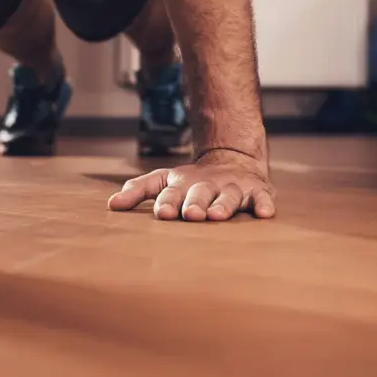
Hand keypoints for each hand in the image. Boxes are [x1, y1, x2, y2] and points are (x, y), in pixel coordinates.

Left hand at [108, 147, 275, 220]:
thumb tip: (111, 205)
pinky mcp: (257, 193)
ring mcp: (233, 188)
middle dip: (196, 203)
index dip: (168, 202)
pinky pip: (262, 199)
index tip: (162, 213)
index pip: (172, 193)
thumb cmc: (192, 182)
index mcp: (183, 184)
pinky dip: (264, 205)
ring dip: (224, 205)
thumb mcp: (165, 180)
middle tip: (191, 214)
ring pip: (229, 197)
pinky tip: (264, 213)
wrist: (233, 161)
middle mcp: (208, 185)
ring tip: (218, 216)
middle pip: (201, 194)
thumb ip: (139, 190)